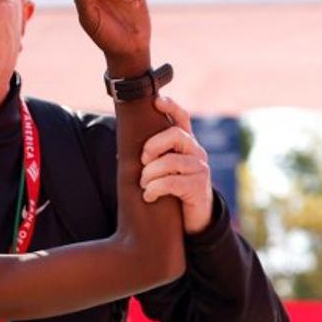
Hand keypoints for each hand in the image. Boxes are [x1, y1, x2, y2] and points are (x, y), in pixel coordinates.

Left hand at [141, 96, 213, 233]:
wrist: (191, 219)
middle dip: (153, 146)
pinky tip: (149, 196)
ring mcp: (200, 169)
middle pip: (176, 135)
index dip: (172, 107)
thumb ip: (150, 156)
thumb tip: (121, 148)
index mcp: (185, 144)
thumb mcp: (161, 170)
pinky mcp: (199, 187)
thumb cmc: (170, 190)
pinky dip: (155, 189)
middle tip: (143, 161)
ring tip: (144, 185)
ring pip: (171, 162)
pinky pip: (172, 183)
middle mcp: (196, 152)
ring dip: (150, 174)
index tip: (157, 101)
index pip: (182, 118)